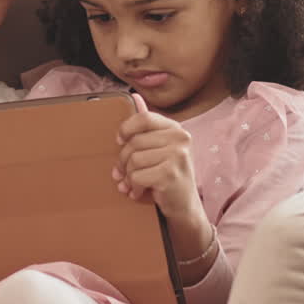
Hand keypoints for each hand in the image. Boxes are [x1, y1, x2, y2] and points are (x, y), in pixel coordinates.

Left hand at [113, 93, 198, 218]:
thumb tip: (135, 97)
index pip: (144, 118)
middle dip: (123, 161)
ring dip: (128, 176)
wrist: (184, 207)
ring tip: (132, 184)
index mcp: (175, 128)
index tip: (120, 141)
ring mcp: (177, 155)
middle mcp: (180, 138)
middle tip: (122, 174)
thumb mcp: (160, 148)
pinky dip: (134, 187)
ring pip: (134, 160)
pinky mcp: (170, 174)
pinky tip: (139, 192)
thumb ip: (148, 125)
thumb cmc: (168, 176)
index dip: (126, 129)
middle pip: (134, 142)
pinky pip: (137, 176)